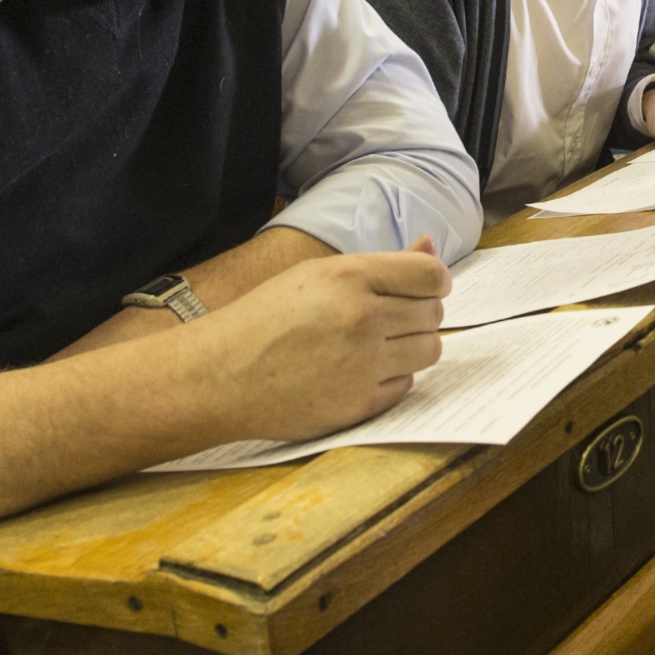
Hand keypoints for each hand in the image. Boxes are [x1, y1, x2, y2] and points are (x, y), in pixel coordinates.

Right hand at [203, 239, 448, 441]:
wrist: (220, 375)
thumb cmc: (265, 318)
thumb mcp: (315, 275)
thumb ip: (381, 265)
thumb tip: (430, 249)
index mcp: (349, 277)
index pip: (430, 275)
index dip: (434, 281)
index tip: (424, 288)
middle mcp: (361, 318)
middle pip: (433, 313)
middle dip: (420, 313)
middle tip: (390, 317)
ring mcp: (362, 364)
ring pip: (429, 350)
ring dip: (413, 345)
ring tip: (379, 344)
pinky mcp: (359, 404)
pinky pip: (407, 385)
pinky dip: (392, 377)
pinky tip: (362, 370)